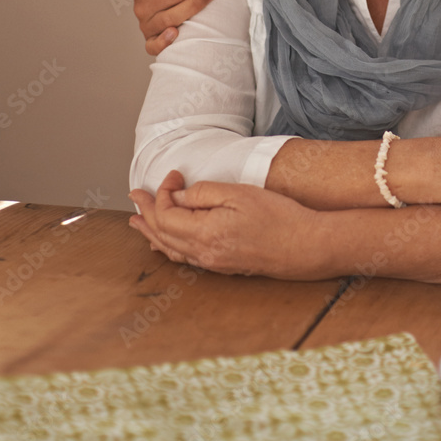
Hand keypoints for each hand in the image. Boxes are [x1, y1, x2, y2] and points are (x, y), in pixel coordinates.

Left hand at [129, 171, 319, 278]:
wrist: (305, 246)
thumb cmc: (278, 217)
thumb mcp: (239, 194)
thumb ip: (204, 193)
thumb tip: (179, 196)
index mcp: (205, 234)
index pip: (167, 214)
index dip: (164, 192)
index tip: (174, 175)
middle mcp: (204, 254)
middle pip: (163, 233)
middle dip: (146, 212)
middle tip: (135, 195)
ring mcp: (213, 263)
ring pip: (171, 249)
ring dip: (152, 232)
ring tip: (138, 221)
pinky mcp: (223, 266)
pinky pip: (185, 257)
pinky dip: (169, 246)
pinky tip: (166, 243)